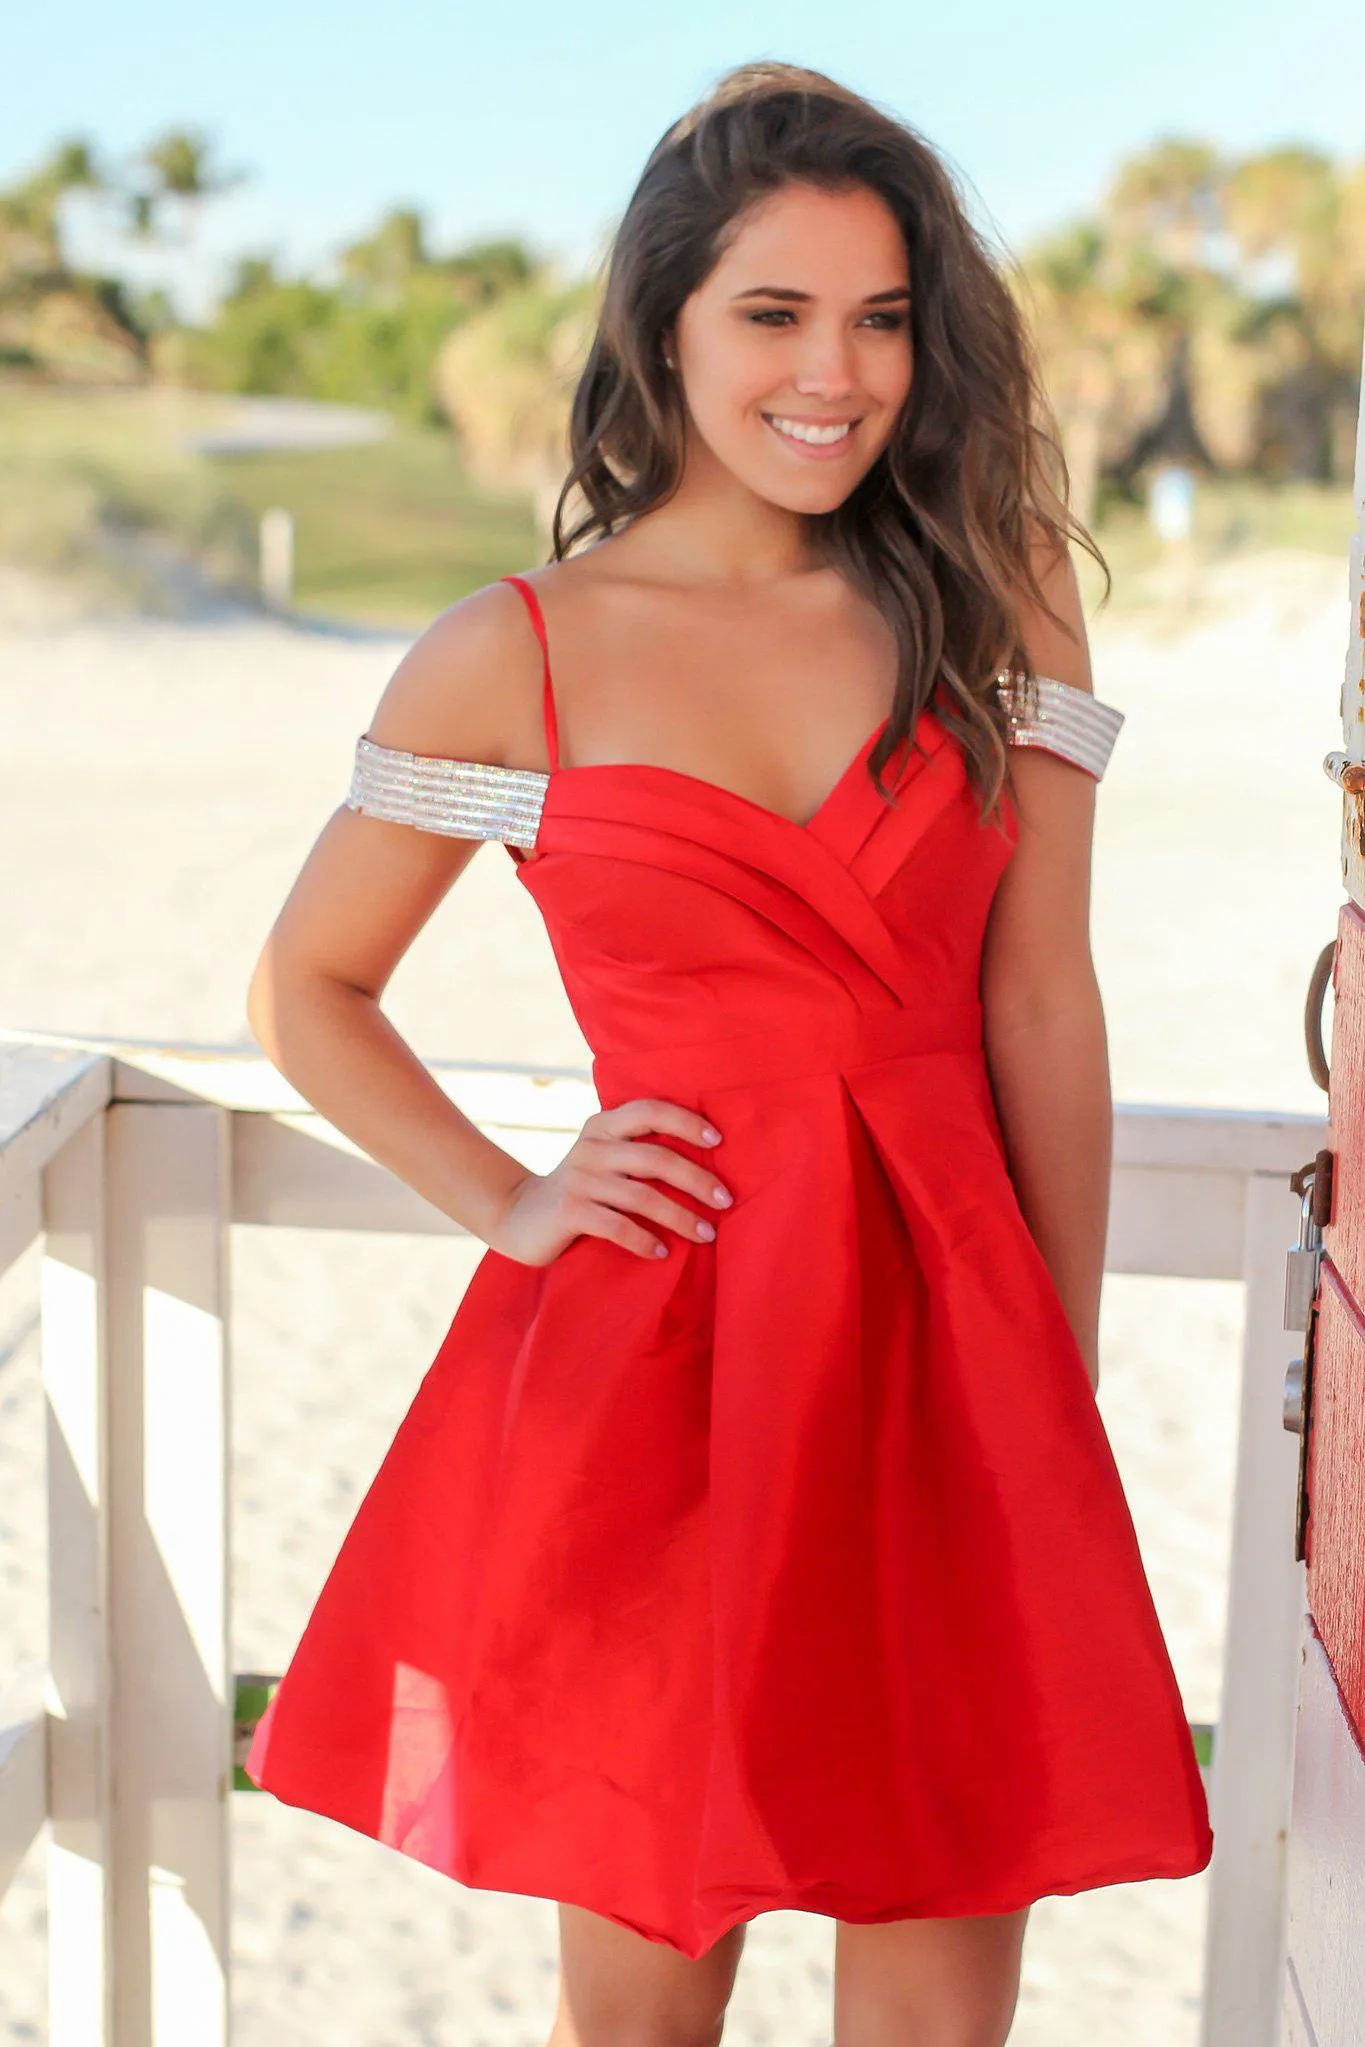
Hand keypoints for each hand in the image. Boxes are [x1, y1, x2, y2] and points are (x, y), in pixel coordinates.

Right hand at [486, 1098, 732, 1265]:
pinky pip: (618, 1226)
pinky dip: (644, 1241)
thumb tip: (706, 1156)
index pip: (650, 1110)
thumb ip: (636, 1150)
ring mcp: (579, 1178)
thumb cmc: (580, 1189)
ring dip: (681, 1217)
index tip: (718, 1140)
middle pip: (656, 1158)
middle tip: (726, 1200)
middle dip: (697, 1179)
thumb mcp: (603, 1158)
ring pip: (643, 1197)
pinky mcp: (569, 1211)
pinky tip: (662, 1253)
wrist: (519, 1217)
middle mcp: (592, 1146)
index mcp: (603, 1126)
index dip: (686, 1121)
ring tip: (707, 1233)